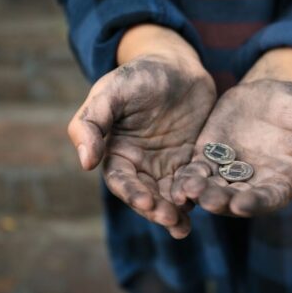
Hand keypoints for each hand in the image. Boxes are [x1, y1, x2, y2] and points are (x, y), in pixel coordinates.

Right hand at [68, 51, 215, 237]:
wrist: (176, 65)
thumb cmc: (139, 75)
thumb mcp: (111, 92)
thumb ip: (92, 123)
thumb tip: (85, 163)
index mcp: (119, 152)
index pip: (121, 180)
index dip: (131, 192)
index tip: (145, 202)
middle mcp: (142, 164)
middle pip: (147, 194)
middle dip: (157, 209)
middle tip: (171, 219)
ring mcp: (168, 164)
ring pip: (170, 195)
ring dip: (176, 211)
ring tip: (184, 227)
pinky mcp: (191, 160)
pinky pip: (194, 181)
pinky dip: (198, 195)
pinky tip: (206, 203)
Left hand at [171, 79, 291, 215]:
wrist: (266, 93)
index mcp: (279, 181)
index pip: (269, 197)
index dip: (257, 202)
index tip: (243, 204)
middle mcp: (251, 183)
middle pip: (235, 197)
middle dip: (222, 200)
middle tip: (209, 200)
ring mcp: (226, 172)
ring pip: (211, 187)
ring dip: (199, 192)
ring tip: (187, 191)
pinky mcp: (206, 158)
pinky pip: (195, 171)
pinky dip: (187, 178)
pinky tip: (176, 182)